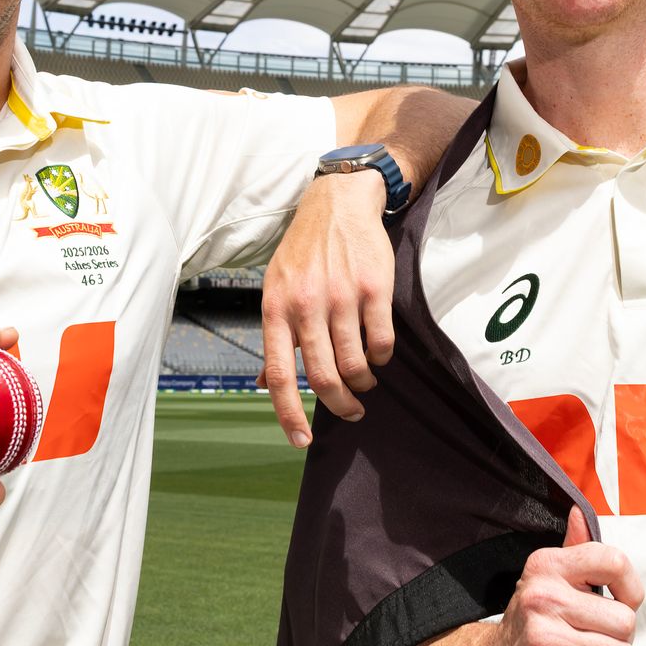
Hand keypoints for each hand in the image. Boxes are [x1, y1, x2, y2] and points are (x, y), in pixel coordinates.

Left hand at [259, 172, 395, 445]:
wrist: (337, 203)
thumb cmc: (304, 252)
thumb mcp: (276, 288)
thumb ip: (275, 337)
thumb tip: (264, 386)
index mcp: (276, 309)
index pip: (278, 374)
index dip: (288, 414)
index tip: (300, 441)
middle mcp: (306, 305)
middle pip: (323, 377)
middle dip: (339, 405)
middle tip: (351, 411)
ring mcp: (341, 297)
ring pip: (355, 364)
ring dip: (363, 383)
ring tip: (365, 381)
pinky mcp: (374, 289)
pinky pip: (381, 343)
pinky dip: (381, 358)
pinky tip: (377, 353)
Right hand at [470, 508, 643, 645]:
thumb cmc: (531, 623)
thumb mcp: (546, 579)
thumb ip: (573, 548)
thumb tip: (579, 513)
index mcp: (546, 568)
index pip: (614, 563)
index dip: (630, 588)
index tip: (620, 601)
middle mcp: (543, 600)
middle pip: (626, 621)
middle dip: (617, 637)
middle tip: (590, 638)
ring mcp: (546, 642)